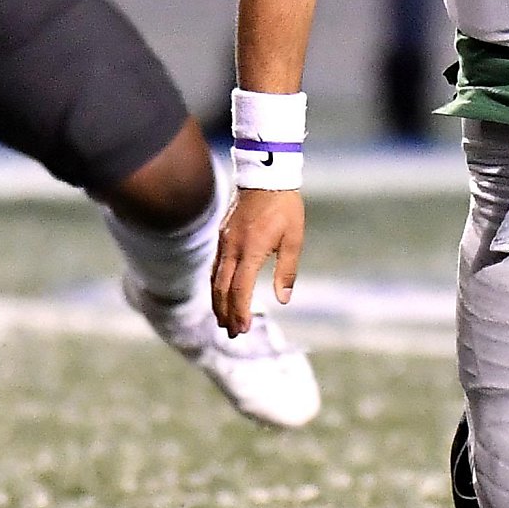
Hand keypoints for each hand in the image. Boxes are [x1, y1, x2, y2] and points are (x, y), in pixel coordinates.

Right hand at [211, 188, 305, 335]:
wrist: (266, 175)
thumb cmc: (284, 206)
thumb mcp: (293, 238)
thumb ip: (287, 270)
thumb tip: (284, 299)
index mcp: (251, 250)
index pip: (240, 289)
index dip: (240, 311)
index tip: (242, 329)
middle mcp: (232, 248)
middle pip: (222, 288)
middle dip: (226, 313)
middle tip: (232, 333)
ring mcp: (225, 241)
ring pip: (215, 278)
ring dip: (218, 301)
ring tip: (224, 319)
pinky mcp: (223, 234)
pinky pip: (216, 265)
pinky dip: (216, 284)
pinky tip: (221, 292)